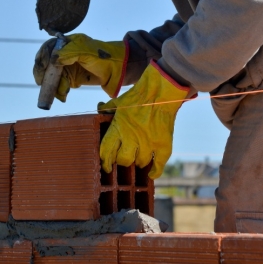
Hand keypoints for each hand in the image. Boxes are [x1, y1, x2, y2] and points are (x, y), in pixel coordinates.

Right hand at [33, 34, 127, 100]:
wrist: (119, 69)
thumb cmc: (104, 56)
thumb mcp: (86, 52)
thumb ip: (69, 54)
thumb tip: (52, 60)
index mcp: (68, 43)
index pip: (49, 48)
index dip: (42, 57)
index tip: (41, 68)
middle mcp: (66, 54)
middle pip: (48, 62)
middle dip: (44, 73)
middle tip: (41, 83)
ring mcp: (69, 67)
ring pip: (53, 75)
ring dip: (51, 84)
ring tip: (55, 92)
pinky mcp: (74, 78)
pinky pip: (61, 84)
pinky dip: (59, 90)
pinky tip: (62, 95)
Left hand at [98, 60, 189, 178]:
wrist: (161, 91)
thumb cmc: (138, 96)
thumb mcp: (119, 101)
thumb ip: (107, 108)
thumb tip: (99, 108)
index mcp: (119, 128)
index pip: (107, 152)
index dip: (105, 161)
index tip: (106, 165)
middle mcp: (133, 137)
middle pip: (124, 160)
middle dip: (122, 160)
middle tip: (124, 157)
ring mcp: (149, 142)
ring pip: (141, 163)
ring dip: (138, 161)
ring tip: (138, 156)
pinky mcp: (164, 144)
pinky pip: (159, 165)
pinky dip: (155, 171)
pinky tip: (151, 172)